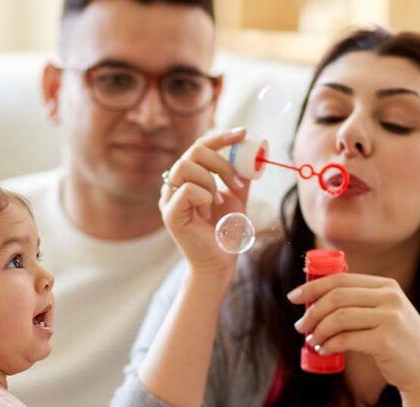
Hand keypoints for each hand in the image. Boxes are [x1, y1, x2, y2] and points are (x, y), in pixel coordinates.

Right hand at [160, 128, 250, 274]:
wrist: (220, 261)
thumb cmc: (226, 230)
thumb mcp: (237, 196)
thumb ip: (239, 174)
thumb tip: (250, 152)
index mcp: (189, 177)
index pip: (200, 146)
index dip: (220, 137)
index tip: (242, 133)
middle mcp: (175, 184)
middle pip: (193, 152)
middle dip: (221, 162)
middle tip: (238, 183)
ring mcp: (169, 198)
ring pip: (185, 167)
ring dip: (211, 181)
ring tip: (221, 200)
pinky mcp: (170, 214)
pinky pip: (186, 190)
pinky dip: (204, 196)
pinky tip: (208, 213)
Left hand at [289, 273, 419, 392]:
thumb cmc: (396, 342)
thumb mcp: (385, 313)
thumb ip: (359, 302)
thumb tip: (312, 299)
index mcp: (387, 286)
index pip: (340, 279)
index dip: (312, 287)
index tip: (293, 297)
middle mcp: (391, 298)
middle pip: (336, 297)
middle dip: (312, 312)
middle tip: (300, 326)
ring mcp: (391, 318)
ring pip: (338, 318)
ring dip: (318, 330)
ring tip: (312, 341)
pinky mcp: (386, 341)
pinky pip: (345, 339)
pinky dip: (328, 344)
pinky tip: (323, 350)